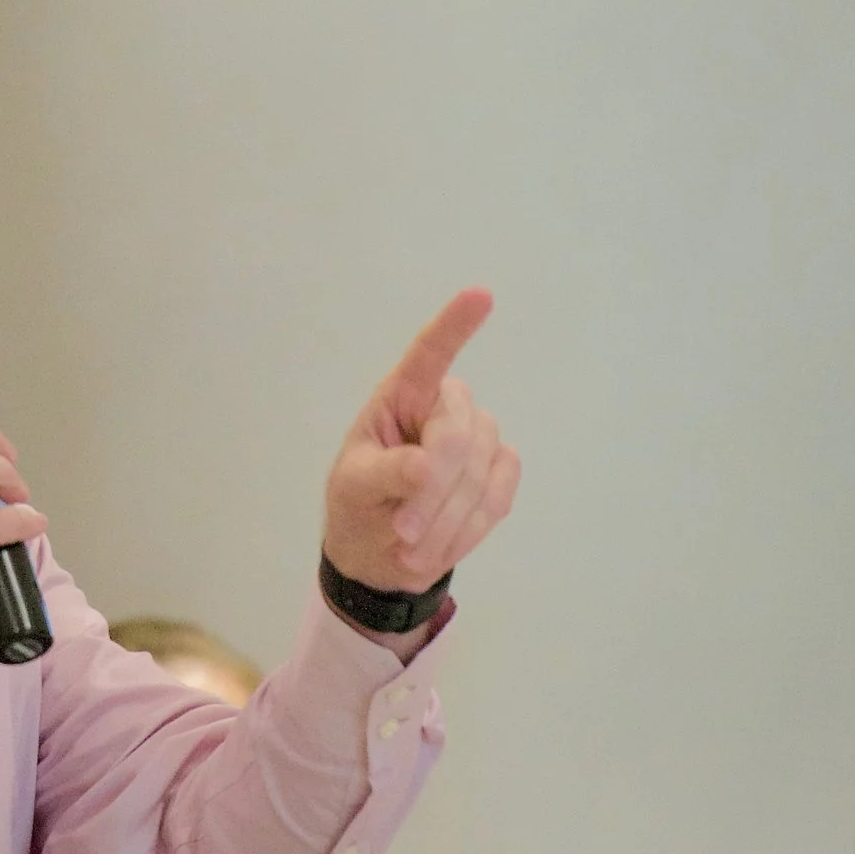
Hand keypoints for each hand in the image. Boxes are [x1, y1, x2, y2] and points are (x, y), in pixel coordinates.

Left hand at [322, 289, 519, 597]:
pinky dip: (470, 527)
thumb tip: (426, 468)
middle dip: (434, 490)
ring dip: (447, 521)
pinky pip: (500, 493)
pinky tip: (439, 544)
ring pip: (482, 469)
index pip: (430, 355)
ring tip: (410, 549)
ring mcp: (477, 439)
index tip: (481, 295)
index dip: (454, 325)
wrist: (382, 558)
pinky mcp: (498, 472)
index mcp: (401, 397)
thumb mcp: (354, 489)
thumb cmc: (358, 505)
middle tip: (402, 532)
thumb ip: (386, 474)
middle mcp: (444, 408)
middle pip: (460, 431)